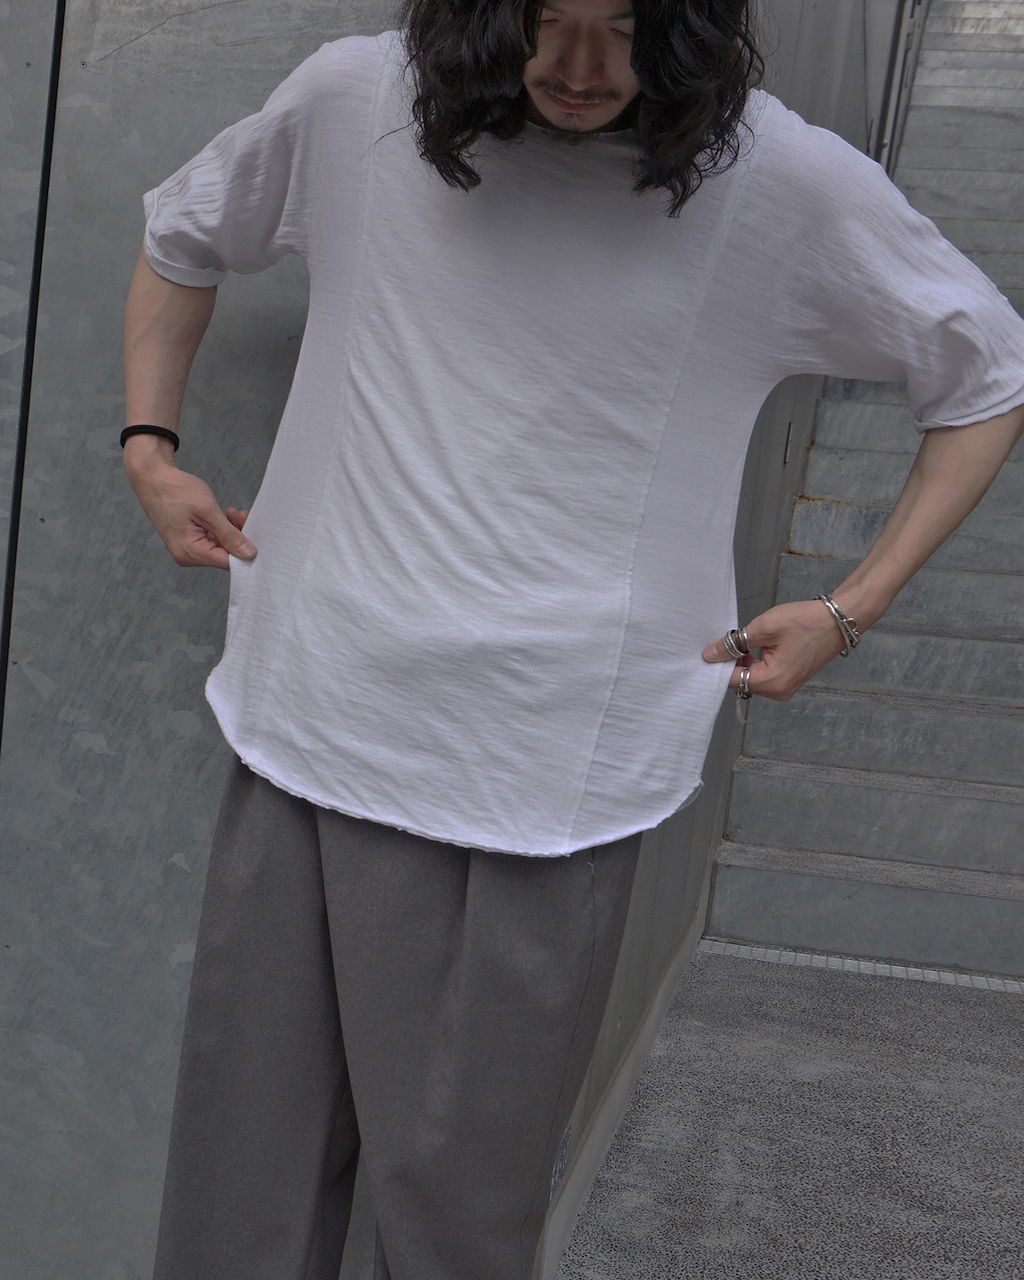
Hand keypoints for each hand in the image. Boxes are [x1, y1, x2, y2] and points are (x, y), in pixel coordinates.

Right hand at [123, 438, 255, 570]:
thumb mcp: (208, 511)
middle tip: (243, 515)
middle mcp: (187, 556)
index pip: (228, 563)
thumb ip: (229, 534)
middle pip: (225, 556)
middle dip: (239, 537)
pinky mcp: (189, 542)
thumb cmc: (175, 490)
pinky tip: (226, 515)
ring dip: (232, 531)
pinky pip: (213, 542)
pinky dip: (222, 530)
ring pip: (221, 548)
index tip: (256, 534)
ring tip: (233, 512)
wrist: (153, 478)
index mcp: (190, 552)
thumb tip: (248, 554)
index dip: (246, 551)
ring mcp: (187, 550)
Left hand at [702, 598, 850, 700]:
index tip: (708, 649)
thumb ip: (734, 643)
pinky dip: (754, 661)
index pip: (731, 679)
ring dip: (742, 659)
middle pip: (740, 680)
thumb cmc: (806, 622)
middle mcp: (779, 691)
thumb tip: (710, 655)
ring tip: (747, 638)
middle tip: (728, 638)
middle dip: (730, 660)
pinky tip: (757, 643)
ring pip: (750, 676)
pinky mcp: (788, 679)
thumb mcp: (764, 628)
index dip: (717, 663)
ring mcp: (785, 687)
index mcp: (773, 682)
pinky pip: (762, 674)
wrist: (838, 620)